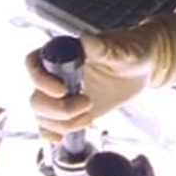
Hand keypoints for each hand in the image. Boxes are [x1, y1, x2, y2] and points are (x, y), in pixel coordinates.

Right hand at [23, 26, 157, 142]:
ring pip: (41, 115)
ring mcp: (62, 96)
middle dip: (58, 109)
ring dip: (62, 123)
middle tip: (87, 103)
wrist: (142, 69)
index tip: (62, 90)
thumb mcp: (122, 49)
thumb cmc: (132, 51)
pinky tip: (69, 133)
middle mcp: (57, 75)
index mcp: (64, 53)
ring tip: (88, 115)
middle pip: (36, 97)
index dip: (40, 80)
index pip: (34, 63)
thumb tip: (84, 42)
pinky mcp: (70, 112)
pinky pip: (49, 127)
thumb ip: (103, 48)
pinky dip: (54, 134)